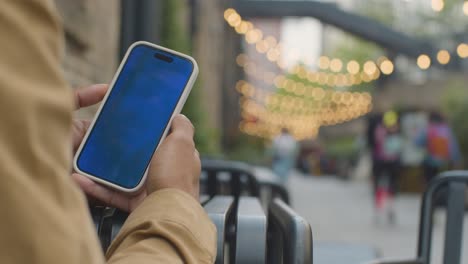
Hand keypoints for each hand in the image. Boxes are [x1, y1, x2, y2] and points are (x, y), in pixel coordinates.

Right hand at [71, 85, 200, 211]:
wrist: (167, 212)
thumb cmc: (176, 176)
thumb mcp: (182, 143)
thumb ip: (181, 127)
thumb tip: (178, 115)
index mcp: (176, 155)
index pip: (162, 138)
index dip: (148, 129)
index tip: (129, 121)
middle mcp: (165, 171)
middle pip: (139, 155)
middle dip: (121, 148)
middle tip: (102, 137)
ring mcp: (150, 187)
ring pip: (121, 175)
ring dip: (102, 168)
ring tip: (84, 158)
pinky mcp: (135, 203)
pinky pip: (112, 193)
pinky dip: (96, 188)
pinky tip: (81, 179)